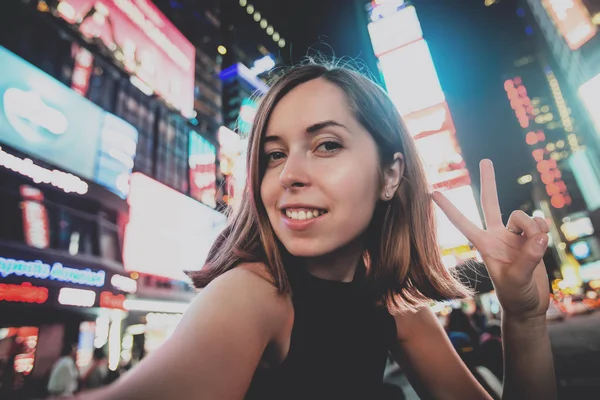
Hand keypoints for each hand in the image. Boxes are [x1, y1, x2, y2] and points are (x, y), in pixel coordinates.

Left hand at [433, 159, 550, 320]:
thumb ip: (527, 258)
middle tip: (485, 160)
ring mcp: (515, 235)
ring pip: (524, 216)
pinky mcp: (532, 237)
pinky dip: (543, 231)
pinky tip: (543, 242)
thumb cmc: (514, 295)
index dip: (448, 208)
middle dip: (489, 181)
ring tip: (534, 248)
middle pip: (491, 203)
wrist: (529, 304)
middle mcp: (498, 235)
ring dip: (532, 228)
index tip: (432, 193)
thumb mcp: (516, 280)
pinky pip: (540, 223)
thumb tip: (539, 236)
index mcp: (484, 244)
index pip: (463, 222)